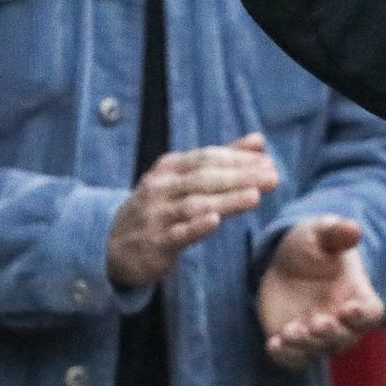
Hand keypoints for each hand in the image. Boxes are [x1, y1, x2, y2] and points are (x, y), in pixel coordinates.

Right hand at [108, 135, 279, 287]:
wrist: (113, 245)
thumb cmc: (161, 207)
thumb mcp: (185, 179)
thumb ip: (223, 160)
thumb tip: (259, 140)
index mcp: (170, 168)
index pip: (207, 158)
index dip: (238, 159)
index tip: (268, 162)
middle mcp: (161, 188)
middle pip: (204, 179)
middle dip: (240, 177)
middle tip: (273, 177)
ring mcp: (156, 216)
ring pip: (194, 205)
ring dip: (226, 200)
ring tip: (255, 197)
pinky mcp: (155, 244)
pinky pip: (177, 234)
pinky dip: (196, 227)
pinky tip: (215, 221)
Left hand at [258, 216, 385, 368]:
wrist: (285, 261)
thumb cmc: (312, 245)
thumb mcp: (321, 232)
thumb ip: (337, 232)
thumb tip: (354, 230)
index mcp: (357, 294)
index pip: (372, 313)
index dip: (363, 316)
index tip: (349, 308)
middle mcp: (341, 319)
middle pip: (346, 338)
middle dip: (332, 334)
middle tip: (317, 322)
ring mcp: (317, 333)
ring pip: (320, 351)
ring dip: (307, 346)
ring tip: (290, 331)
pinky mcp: (293, 342)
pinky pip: (294, 360)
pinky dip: (285, 356)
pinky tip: (273, 343)